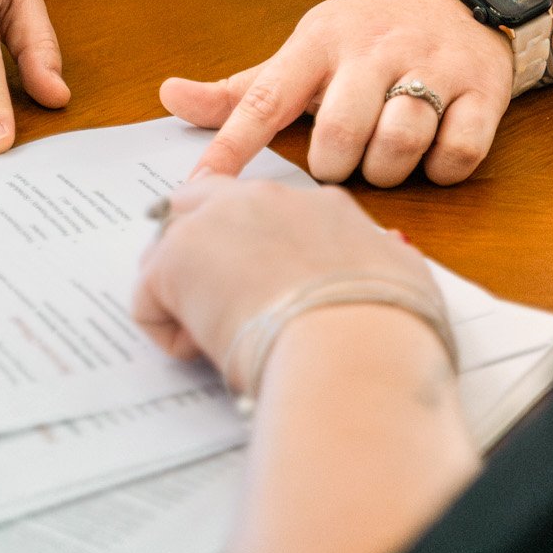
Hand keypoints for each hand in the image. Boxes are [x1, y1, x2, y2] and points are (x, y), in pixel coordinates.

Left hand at [132, 174, 435, 379]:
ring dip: (183, 293)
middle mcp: (265, 198)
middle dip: (199, 248)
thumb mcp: (404, 282)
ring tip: (218, 340)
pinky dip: (168, 333)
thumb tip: (389, 273)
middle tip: (217, 303)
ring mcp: (216, 220)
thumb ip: (387, 267)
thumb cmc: (389, 325)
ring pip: (167, 247)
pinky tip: (206, 354)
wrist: (354, 346)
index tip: (265, 290)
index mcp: (321, 207)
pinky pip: (148, 298)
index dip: (258, 254)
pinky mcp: (176, 258)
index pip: (268, 213)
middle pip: (203, 203)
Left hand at [160, 0, 512, 187]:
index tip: (201, 191)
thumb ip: (244, 89)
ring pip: (397, 146)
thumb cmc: (369, 37)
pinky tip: (433, 151)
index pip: (263, 99)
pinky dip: (442, 168)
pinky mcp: (481, 88)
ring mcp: (431, 67)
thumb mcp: (306, 51)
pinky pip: (456, 153)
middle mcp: (373, 49)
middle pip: (338, 137)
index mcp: (319, 42)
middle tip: (342, 158)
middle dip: (334, 165)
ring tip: (386, 154)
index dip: (231, 148)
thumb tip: (167, 96)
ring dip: (388, 170)